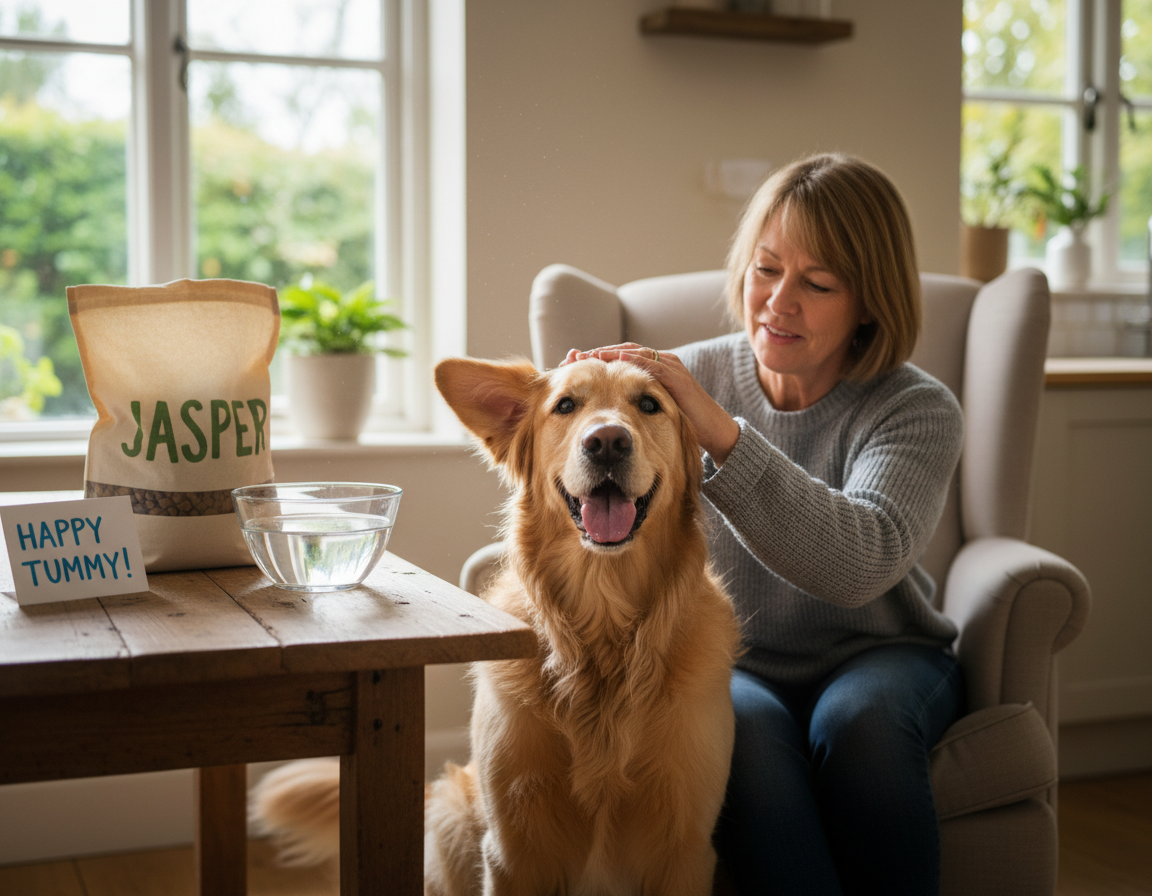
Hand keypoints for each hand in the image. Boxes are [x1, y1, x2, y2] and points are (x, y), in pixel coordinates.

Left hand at [562, 343, 739, 464]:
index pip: (617, 360)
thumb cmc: (682, 427)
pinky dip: (633, 362)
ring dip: (607, 355)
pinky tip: (614, 363)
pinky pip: (652, 367)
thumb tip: (600, 420)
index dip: (593, 361)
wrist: (715, 434)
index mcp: (652, 371)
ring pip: (632, 354)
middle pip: (620, 353)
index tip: (568, 366)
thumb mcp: (651, 415)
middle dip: (595, 355)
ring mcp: (669, 367)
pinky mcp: (677, 377)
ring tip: (585, 358)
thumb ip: (632, 410)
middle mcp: (660, 363)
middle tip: (570, 358)